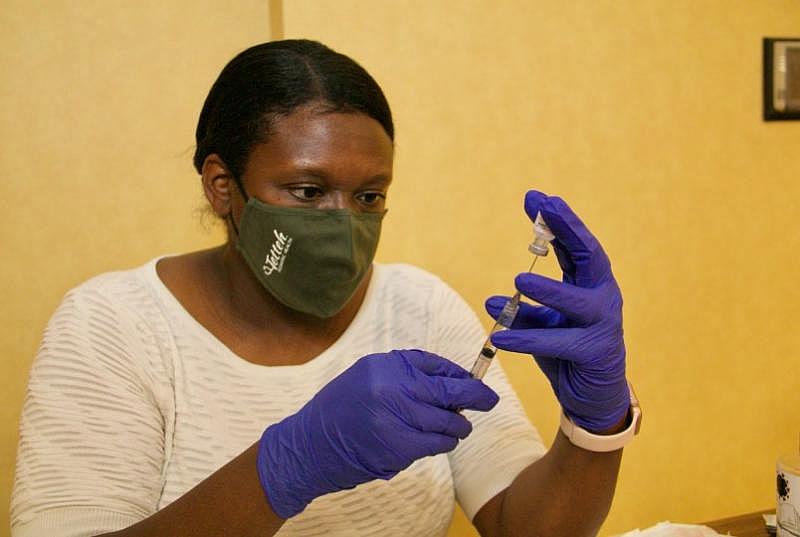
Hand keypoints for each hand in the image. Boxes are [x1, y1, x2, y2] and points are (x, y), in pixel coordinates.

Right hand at [256, 349, 498, 517]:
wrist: (309, 446)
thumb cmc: (339, 410)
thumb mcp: (366, 376)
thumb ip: (403, 373)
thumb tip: (448, 378)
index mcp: (384, 365)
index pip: (433, 364)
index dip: (458, 373)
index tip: (472, 379)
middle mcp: (392, 387)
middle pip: (448, 390)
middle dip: (475, 396)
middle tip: (489, 400)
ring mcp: (396, 418)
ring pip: (448, 421)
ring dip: (458, 425)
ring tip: (457, 427)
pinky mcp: (399, 447)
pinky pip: (437, 443)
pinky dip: (444, 442)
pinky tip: (441, 440)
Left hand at [486, 191, 628, 432]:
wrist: (591, 397)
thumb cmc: (567, 354)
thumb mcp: (542, 325)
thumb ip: (522, 310)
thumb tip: (490, 300)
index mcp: (589, 284)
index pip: (573, 245)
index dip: (557, 220)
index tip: (536, 197)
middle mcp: (601, 297)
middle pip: (590, 256)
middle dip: (568, 229)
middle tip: (546, 207)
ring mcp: (603, 325)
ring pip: (578, 302)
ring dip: (548, 290)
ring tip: (518, 281)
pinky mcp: (596, 353)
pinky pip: (560, 343)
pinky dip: (529, 339)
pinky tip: (501, 337)